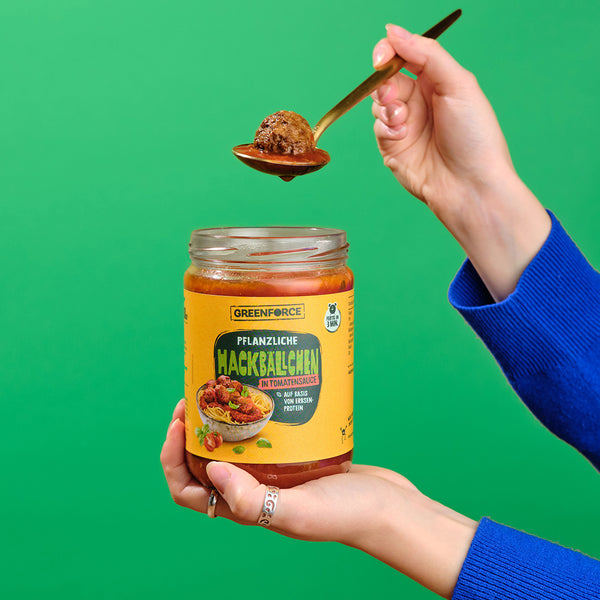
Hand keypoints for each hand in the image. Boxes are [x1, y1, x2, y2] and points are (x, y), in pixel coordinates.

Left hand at [161, 400, 476, 598]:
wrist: (387, 507)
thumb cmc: (346, 515)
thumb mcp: (298, 513)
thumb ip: (254, 501)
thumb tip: (212, 470)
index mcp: (244, 508)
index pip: (187, 489)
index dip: (172, 456)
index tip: (180, 420)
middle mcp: (252, 489)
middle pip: (204, 459)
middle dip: (194, 428)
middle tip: (200, 392)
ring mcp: (273, 472)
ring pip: (234, 445)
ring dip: (223, 419)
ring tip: (227, 388)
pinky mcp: (294, 456)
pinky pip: (263, 435)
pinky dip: (255, 416)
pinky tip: (263, 395)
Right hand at [372, 25, 550, 300]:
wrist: (470, 187)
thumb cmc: (474, 138)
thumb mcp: (459, 85)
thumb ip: (426, 54)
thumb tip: (392, 31)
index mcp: (438, 82)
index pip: (405, 56)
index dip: (390, 51)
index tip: (381, 56)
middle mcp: (420, 102)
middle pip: (386, 78)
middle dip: (384, 83)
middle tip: (394, 95)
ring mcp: (405, 126)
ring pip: (378, 103)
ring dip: (386, 107)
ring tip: (403, 122)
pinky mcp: (393, 149)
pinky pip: (377, 127)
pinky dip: (385, 127)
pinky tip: (401, 135)